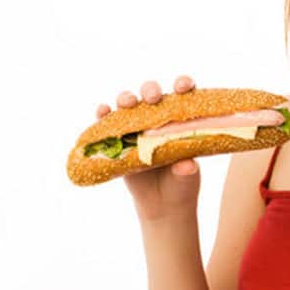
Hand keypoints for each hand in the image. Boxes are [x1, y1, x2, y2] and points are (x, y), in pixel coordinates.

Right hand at [96, 75, 200, 221]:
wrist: (162, 205)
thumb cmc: (181, 183)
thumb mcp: (187, 177)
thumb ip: (187, 169)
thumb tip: (186, 165)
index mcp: (181, 119)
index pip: (184, 94)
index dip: (183, 84)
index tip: (183, 87)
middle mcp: (159, 117)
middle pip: (153, 94)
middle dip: (151, 90)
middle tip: (153, 98)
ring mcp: (137, 127)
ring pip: (129, 104)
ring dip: (126, 98)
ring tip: (127, 103)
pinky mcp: (118, 140)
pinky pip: (108, 123)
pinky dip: (103, 114)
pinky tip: (102, 111)